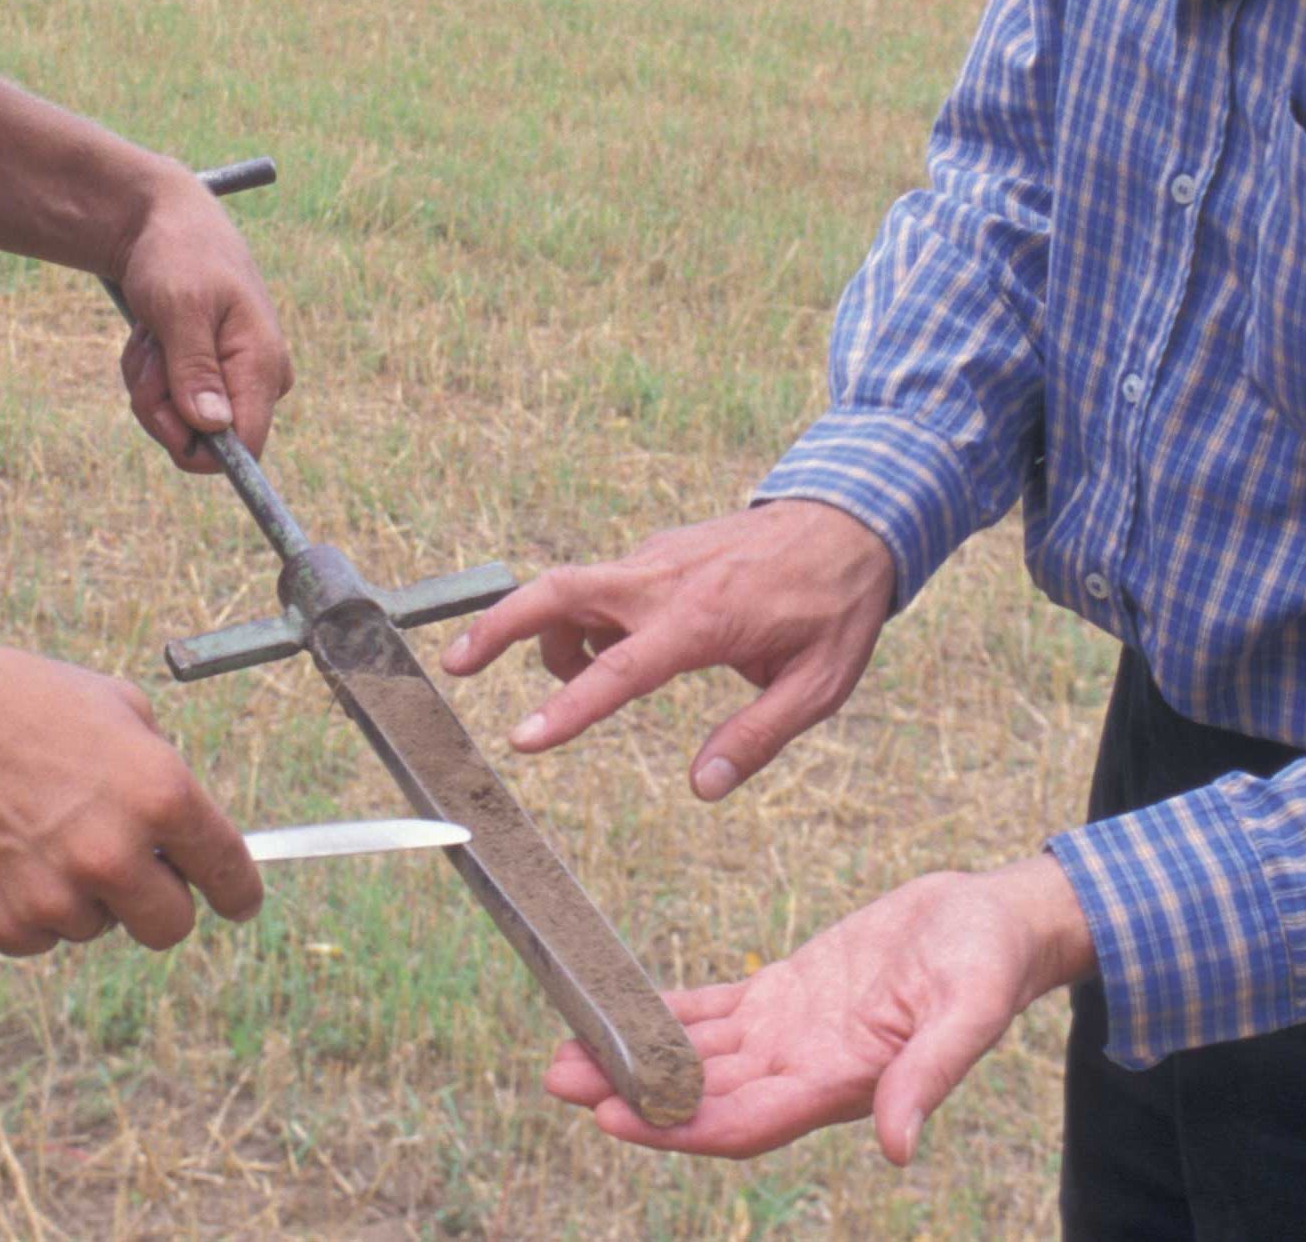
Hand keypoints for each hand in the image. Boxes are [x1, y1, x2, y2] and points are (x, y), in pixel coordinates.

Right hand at [0, 625, 261, 956]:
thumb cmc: (19, 702)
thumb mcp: (117, 707)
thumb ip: (161, 770)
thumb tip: (182, 824)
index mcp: (158, 793)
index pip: (227, 872)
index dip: (238, 891)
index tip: (239, 901)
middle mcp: (114, 855)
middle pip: (171, 926)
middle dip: (158, 901)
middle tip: (128, 867)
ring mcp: (56, 898)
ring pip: (97, 927)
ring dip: (84, 895)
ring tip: (41, 833)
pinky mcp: (3, 927)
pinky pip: (40, 936)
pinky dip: (31, 907)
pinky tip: (6, 853)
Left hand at [110, 168, 292, 471]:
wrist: (163, 219)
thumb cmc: (176, 253)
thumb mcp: (180, 307)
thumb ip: (195, 369)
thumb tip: (214, 428)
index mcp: (263, 364)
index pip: (245, 449)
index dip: (196, 446)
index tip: (159, 406)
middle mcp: (258, 379)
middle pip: (201, 440)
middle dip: (160, 403)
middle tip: (152, 350)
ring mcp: (234, 377)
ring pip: (178, 423)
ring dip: (150, 382)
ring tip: (155, 333)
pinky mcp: (211, 374)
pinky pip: (169, 402)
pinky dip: (149, 372)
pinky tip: (155, 333)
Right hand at [439, 501, 894, 799]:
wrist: (851, 517)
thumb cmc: (836, 608)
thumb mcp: (817, 685)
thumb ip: (755, 737)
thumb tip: (701, 788)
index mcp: (701, 621)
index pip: (619, 671)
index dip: (567, 709)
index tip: (519, 738)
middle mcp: (665, 581)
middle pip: (559, 591)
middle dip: (499, 624)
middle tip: (453, 665)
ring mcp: (657, 557)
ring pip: (575, 586)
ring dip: (551, 632)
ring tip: (575, 676)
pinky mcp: (658, 549)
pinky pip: (607, 583)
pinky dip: (592, 617)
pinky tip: (623, 645)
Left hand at [547, 858, 1092, 1163]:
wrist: (998, 923)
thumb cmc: (991, 965)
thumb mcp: (968, 1012)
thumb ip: (928, 1076)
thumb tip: (898, 1148)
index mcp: (841, 1084)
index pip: (743, 1122)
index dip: (678, 1126)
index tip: (614, 1119)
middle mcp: (804, 1069)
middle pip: (702, 1095)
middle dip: (632, 1094)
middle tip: (558, 1079)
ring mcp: (793, 1033)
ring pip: (697, 1056)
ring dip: (635, 1056)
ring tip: (565, 1053)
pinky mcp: (789, 992)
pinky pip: (715, 1011)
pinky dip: (667, 1013)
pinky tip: (621, 1008)